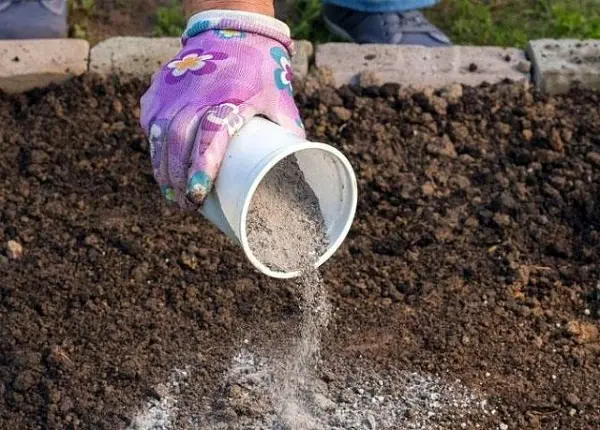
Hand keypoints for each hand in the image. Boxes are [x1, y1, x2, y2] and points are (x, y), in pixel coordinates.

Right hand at [140, 11, 303, 208]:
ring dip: (161, 167)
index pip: (209, 138)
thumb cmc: (260, 67)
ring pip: (158, 135)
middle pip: (177, 143)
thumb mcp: (280, 96)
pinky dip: (153, 144)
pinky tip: (159, 162)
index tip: (198, 194)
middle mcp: (195, 96)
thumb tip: (298, 161)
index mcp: (228, 100)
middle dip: (177, 178)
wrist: (230, 27)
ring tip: (170, 193)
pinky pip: (150, 121)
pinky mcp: (160, 87)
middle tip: (184, 204)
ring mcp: (173, 91)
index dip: (201, 169)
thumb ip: (289, 128)